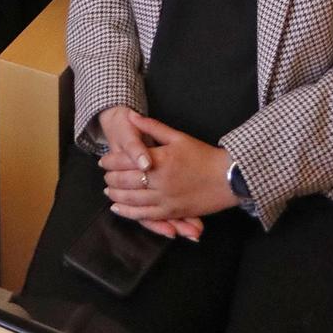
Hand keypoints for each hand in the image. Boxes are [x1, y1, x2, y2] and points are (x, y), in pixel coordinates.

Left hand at [99, 109, 235, 233]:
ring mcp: (165, 199)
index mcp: (160, 160)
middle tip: (104, 176)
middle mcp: (160, 181)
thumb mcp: (178, 136)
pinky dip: (129, 213)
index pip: (127, 160)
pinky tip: (119, 209)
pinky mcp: (171, 212)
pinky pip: (145, 216)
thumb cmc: (203, 155)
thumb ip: (153, 127)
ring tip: (108, 192)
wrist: (228, 177)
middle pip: (126, 182)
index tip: (104, 160)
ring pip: (132, 200)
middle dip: (111, 179)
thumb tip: (132, 117)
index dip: (112, 161)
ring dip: (116, 196)